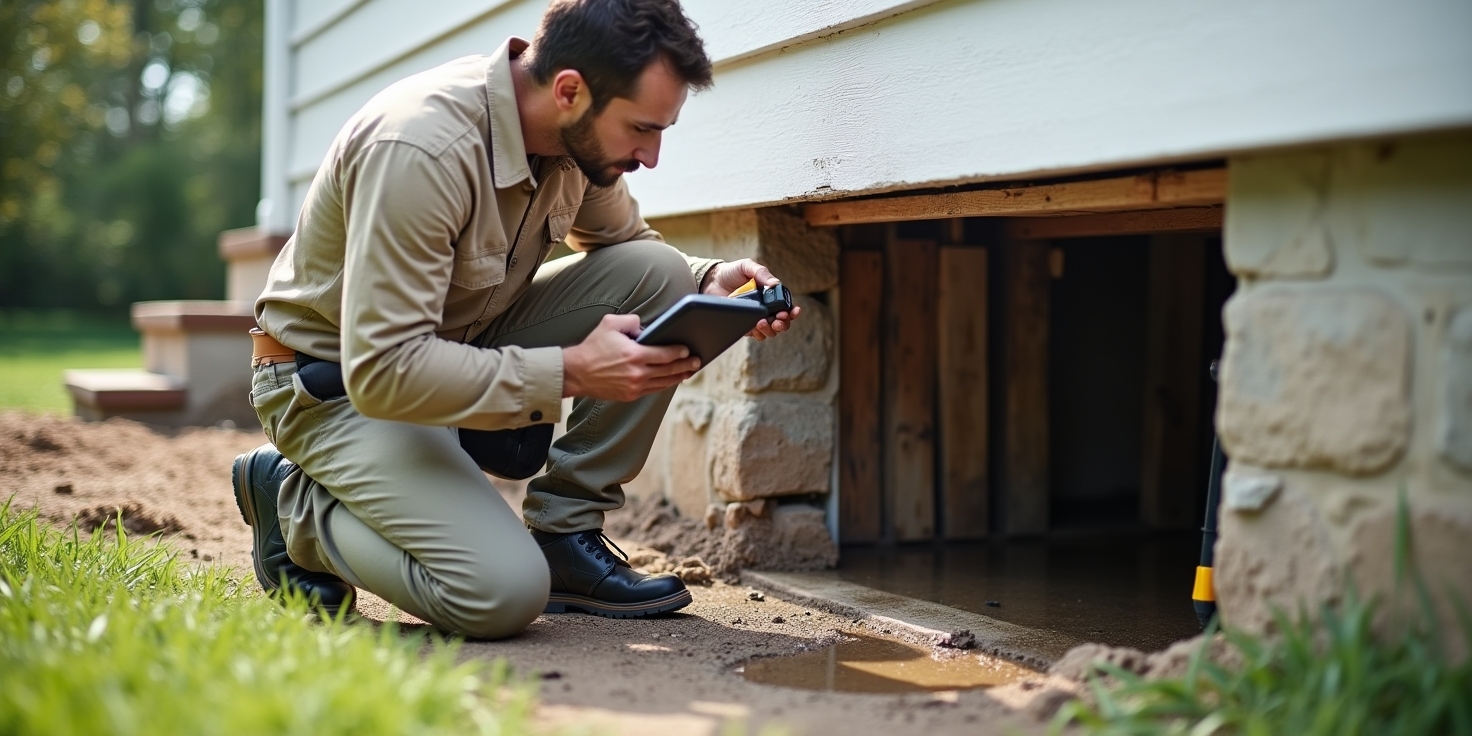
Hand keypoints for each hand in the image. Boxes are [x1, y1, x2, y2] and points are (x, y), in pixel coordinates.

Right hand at [561, 314, 699, 400]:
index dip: (680, 352)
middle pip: (669, 370)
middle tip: (697, 362)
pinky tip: (670, 380)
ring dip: (678, 377)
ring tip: (688, 372)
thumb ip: (632, 321)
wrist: (576, 372)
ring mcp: (635, 386)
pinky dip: (664, 384)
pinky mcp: (630, 395)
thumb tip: (647, 327)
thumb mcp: (610, 324)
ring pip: (664, 382)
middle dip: (686, 366)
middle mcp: (638, 373)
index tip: (688, 349)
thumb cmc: (593, 346)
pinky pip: (653, 390)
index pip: (666, 354)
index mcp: (635, 354)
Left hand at [701, 259, 802, 340]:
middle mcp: (765, 309)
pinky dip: (757, 333)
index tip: (794, 311)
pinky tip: (755, 326)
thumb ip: (762, 273)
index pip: (786, 306)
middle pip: (781, 322)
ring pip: (769, 331)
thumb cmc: (732, 272)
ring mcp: (754, 318)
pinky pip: (754, 334)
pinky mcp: (743, 324)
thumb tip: (776, 285)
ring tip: (763, 322)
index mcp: (770, 295)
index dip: (792, 311)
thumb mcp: (748, 267)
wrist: (711, 280)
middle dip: (783, 323)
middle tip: (778, 320)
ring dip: (770, 329)